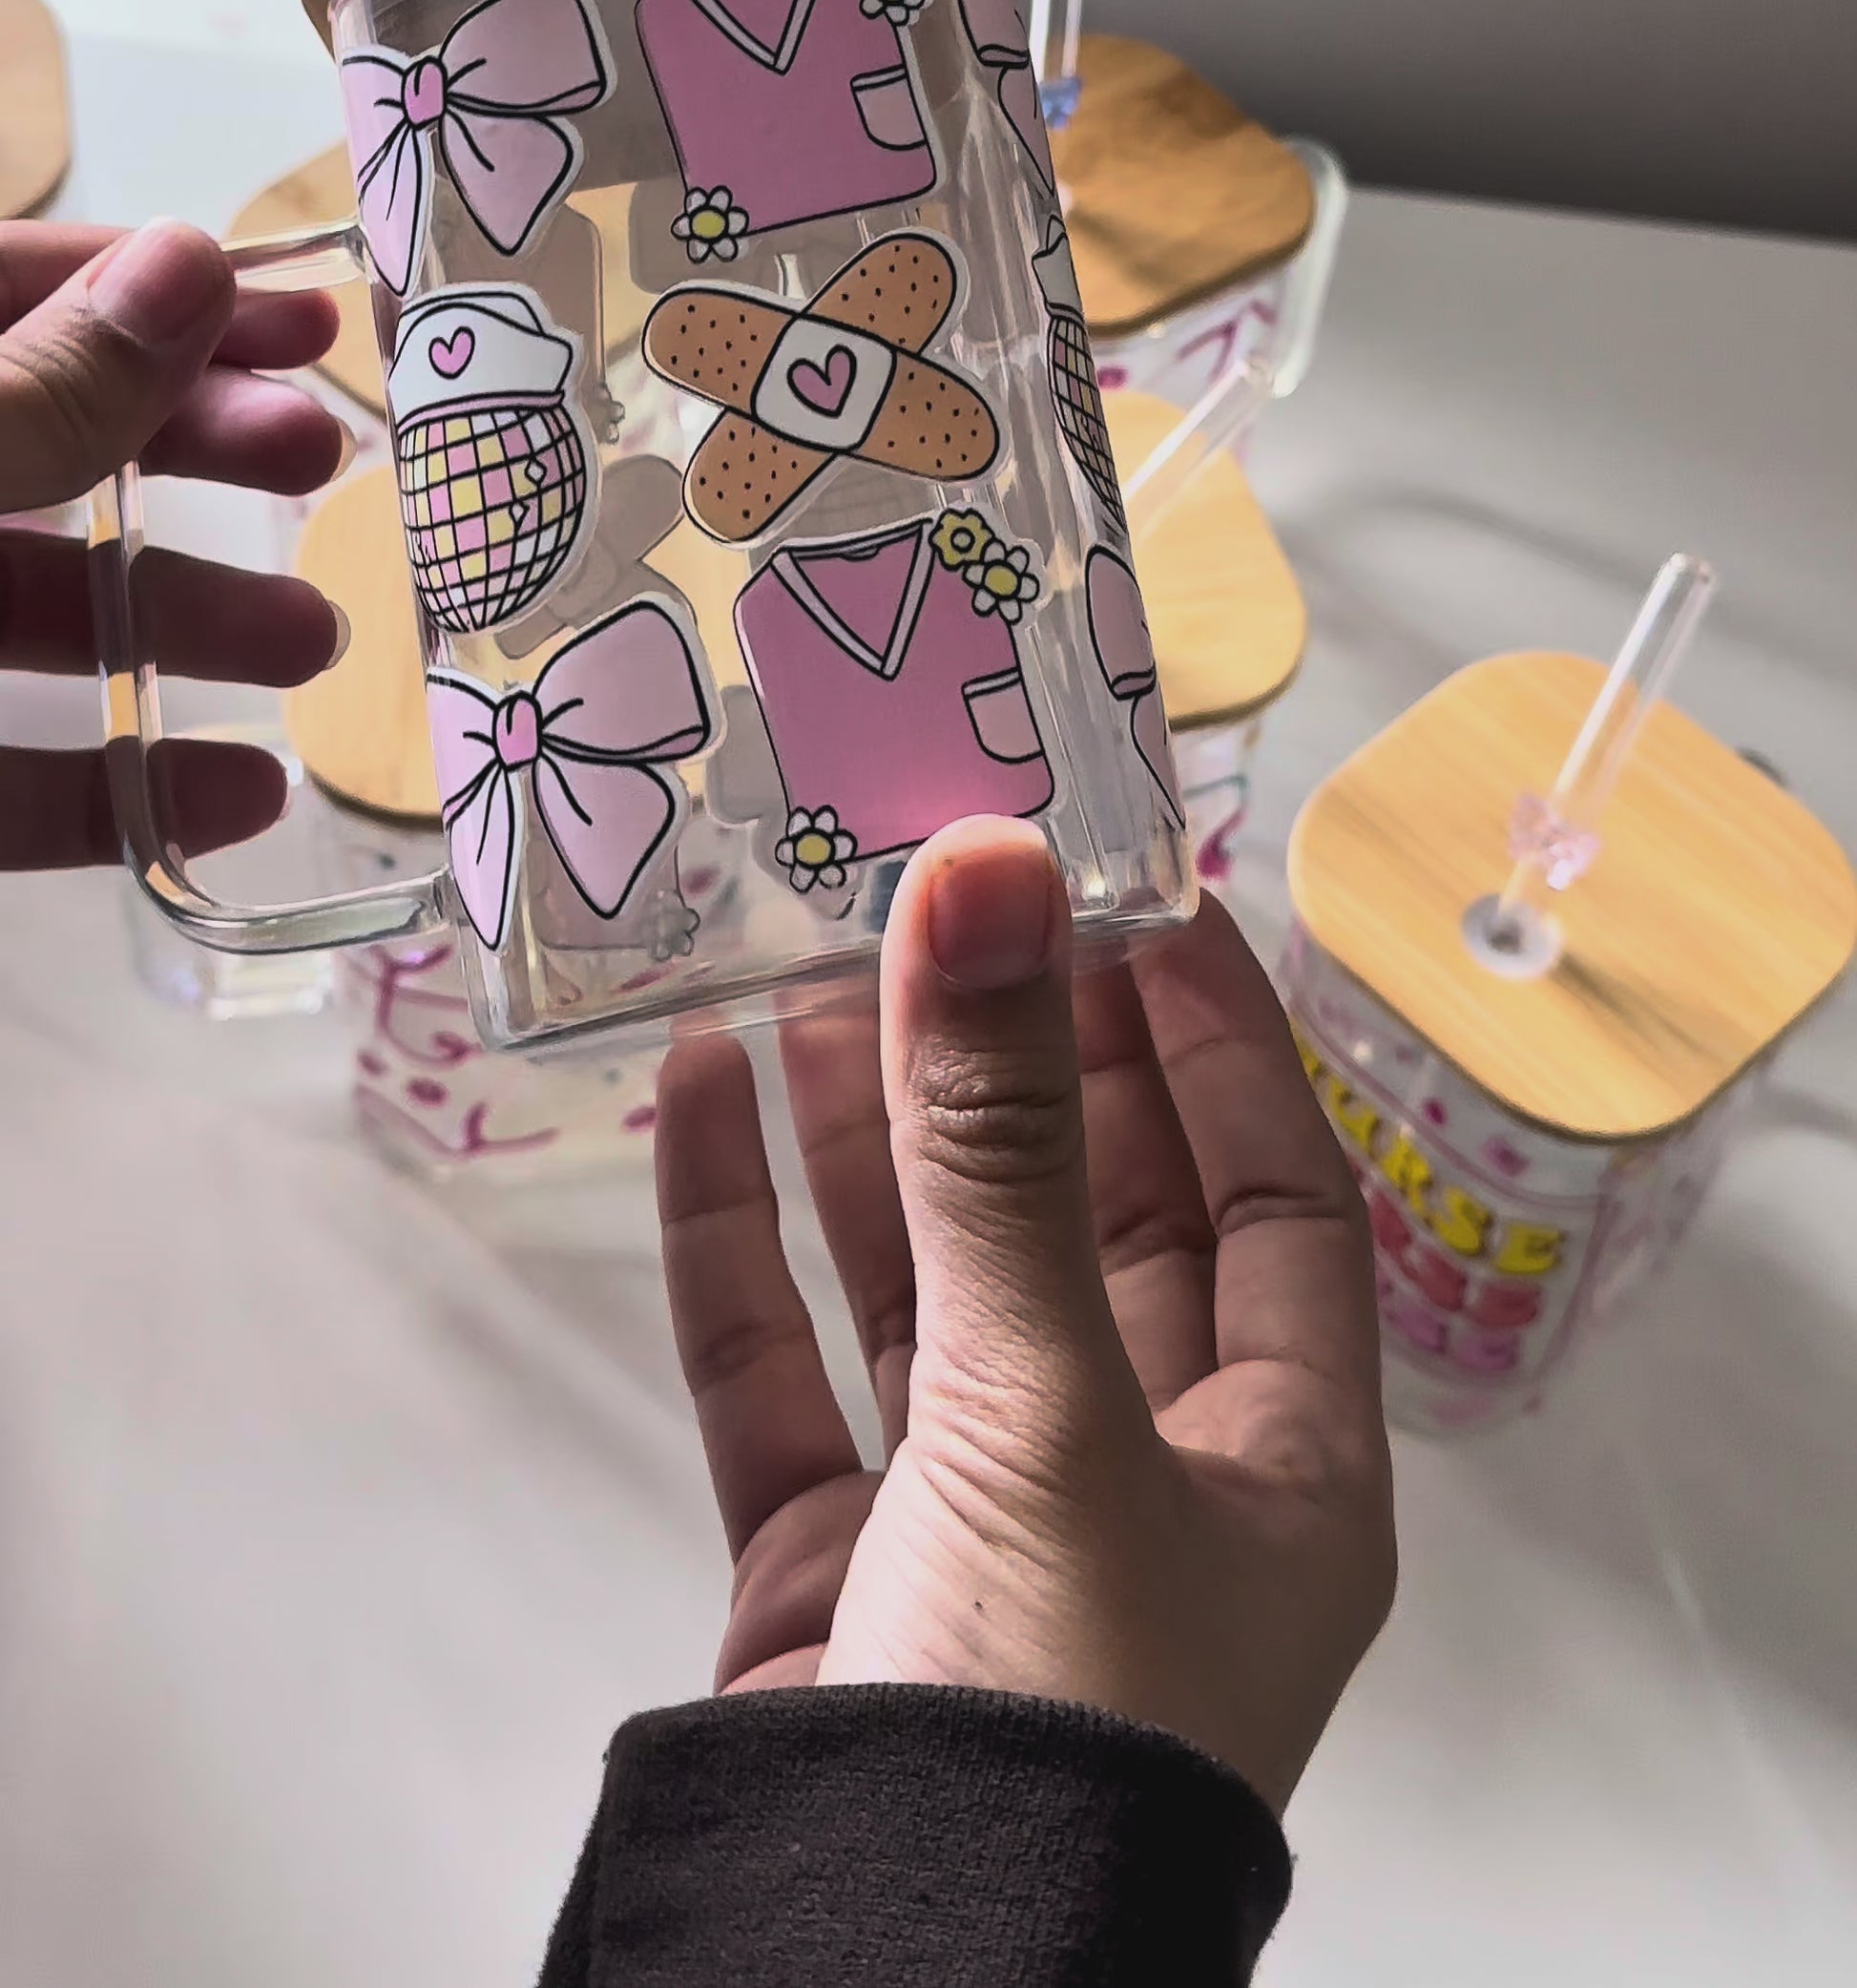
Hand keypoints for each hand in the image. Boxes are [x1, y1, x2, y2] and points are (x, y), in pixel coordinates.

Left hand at [0, 219, 346, 867]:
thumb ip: (37, 390)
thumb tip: (188, 260)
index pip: (5, 286)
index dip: (149, 285)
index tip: (303, 313)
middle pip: (43, 438)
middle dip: (193, 447)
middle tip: (319, 460)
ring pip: (28, 612)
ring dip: (184, 621)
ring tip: (316, 642)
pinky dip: (113, 790)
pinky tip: (235, 797)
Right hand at [656, 820, 1394, 1814]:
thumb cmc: (1053, 1708)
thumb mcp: (1047, 1401)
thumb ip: (1000, 1141)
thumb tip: (993, 870)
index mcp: (1280, 1466)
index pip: (1274, 1194)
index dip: (1214, 1038)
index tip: (1140, 887)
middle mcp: (1145, 1486)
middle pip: (1090, 1220)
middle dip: (1017, 1059)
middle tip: (950, 895)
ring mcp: (977, 1529)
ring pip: (926, 1282)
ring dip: (869, 1126)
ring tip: (807, 959)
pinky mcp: (830, 1576)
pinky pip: (791, 1373)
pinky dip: (742, 1242)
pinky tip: (699, 1105)